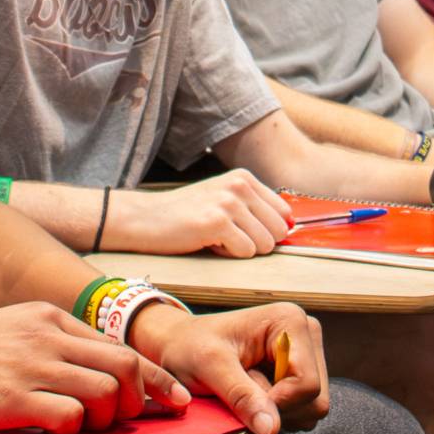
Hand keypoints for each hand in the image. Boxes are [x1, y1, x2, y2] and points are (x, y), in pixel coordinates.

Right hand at [0, 301, 186, 433]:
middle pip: (126, 367)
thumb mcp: (12, 331)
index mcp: (50, 321)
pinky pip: (70, 417)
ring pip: (107, 392)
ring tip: (88, 429)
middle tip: (132, 420)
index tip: (174, 398)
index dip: (154, 377)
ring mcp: (32, 368)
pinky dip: (75, 431)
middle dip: (143, 399)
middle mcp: (48, 339)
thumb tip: (94, 374)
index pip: (120, 346)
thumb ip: (52, 346)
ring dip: (109, 419)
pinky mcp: (14, 400)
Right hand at [108, 169, 294, 256]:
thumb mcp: (223, 199)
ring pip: (264, 244)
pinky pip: (246, 251)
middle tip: (227, 236)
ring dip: (241, 249)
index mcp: (244, 178)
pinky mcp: (217, 221)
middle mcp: (240, 185)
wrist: (144, 218)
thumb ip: (254, 208)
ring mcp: (229, 202)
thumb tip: (290, 227)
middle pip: (279, 230)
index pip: (284, 212)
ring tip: (215, 238)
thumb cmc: (185, 215)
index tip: (245, 231)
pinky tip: (208, 243)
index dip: (268, 230)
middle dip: (256, 242)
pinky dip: (228, 255)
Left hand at [133, 301, 325, 433]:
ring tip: (243, 394)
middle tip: (240, 400)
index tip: (244, 406)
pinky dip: (276, 414)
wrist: (181, 343)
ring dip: (275, 414)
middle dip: (278, 411)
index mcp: (290, 322)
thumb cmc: (190, 346)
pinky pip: (302, 411)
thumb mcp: (210, 368)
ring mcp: (306, 355)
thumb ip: (241, 396)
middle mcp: (306, 335)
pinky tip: (252, 398)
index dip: (278, 405)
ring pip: (311, 409)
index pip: (307, 384)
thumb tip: (270, 430)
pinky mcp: (300, 373)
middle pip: (315, 400)